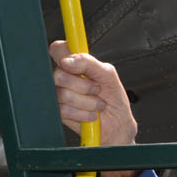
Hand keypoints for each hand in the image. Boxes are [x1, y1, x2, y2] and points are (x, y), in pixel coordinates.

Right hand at [49, 41, 138, 176]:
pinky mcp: (60, 112)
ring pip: (63, 94)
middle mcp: (65, 78)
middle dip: (83, 85)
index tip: (75, 65)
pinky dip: (83, 113)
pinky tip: (91, 114)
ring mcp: (60, 95)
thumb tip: (69, 60)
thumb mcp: (108, 75)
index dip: (63, 54)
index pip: (58, 50)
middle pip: (59, 74)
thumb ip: (90, 63)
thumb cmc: (113, 99)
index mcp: (76, 64)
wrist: (117, 126)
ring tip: (97, 104)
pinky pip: (64, 110)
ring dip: (87, 102)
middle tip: (96, 89)